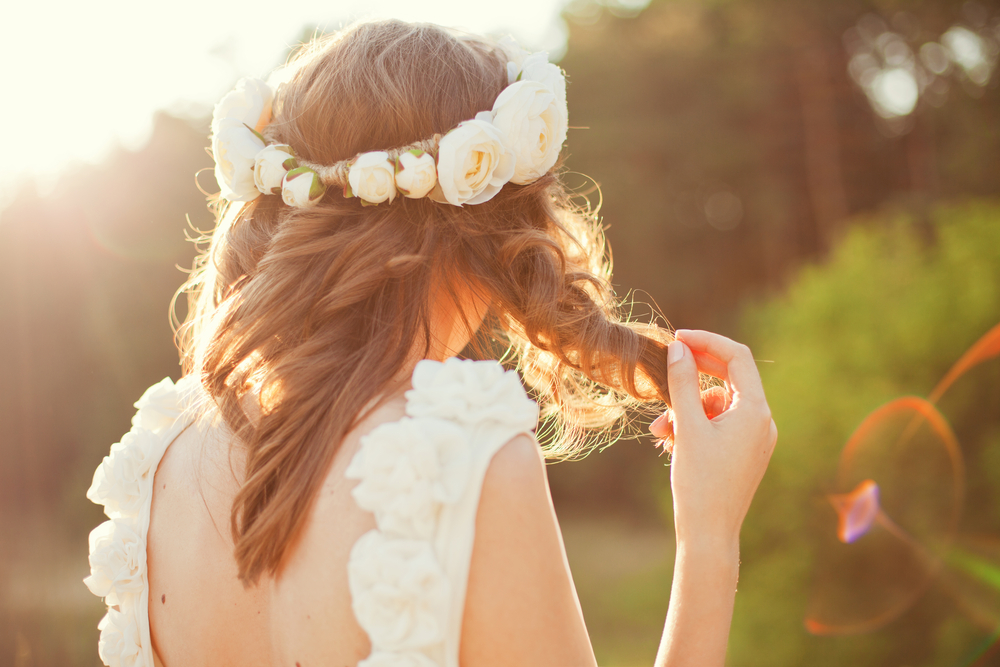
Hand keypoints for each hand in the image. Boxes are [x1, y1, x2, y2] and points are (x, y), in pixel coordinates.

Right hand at [655, 330, 776, 546]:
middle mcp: (762, 421)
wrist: (710, 533)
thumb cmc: (700, 482)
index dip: (707, 342)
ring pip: (717, 404)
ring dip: (686, 408)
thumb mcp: (687, 427)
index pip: (737, 357)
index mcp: (755, 412)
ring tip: (661, 429)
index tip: (678, 339)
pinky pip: (718, 425)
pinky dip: (695, 425)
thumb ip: (682, 384)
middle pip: (728, 378)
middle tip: (666, 368)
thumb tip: (680, 348)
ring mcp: (754, 438)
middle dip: (692, 377)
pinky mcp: (743, 452)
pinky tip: (671, 440)